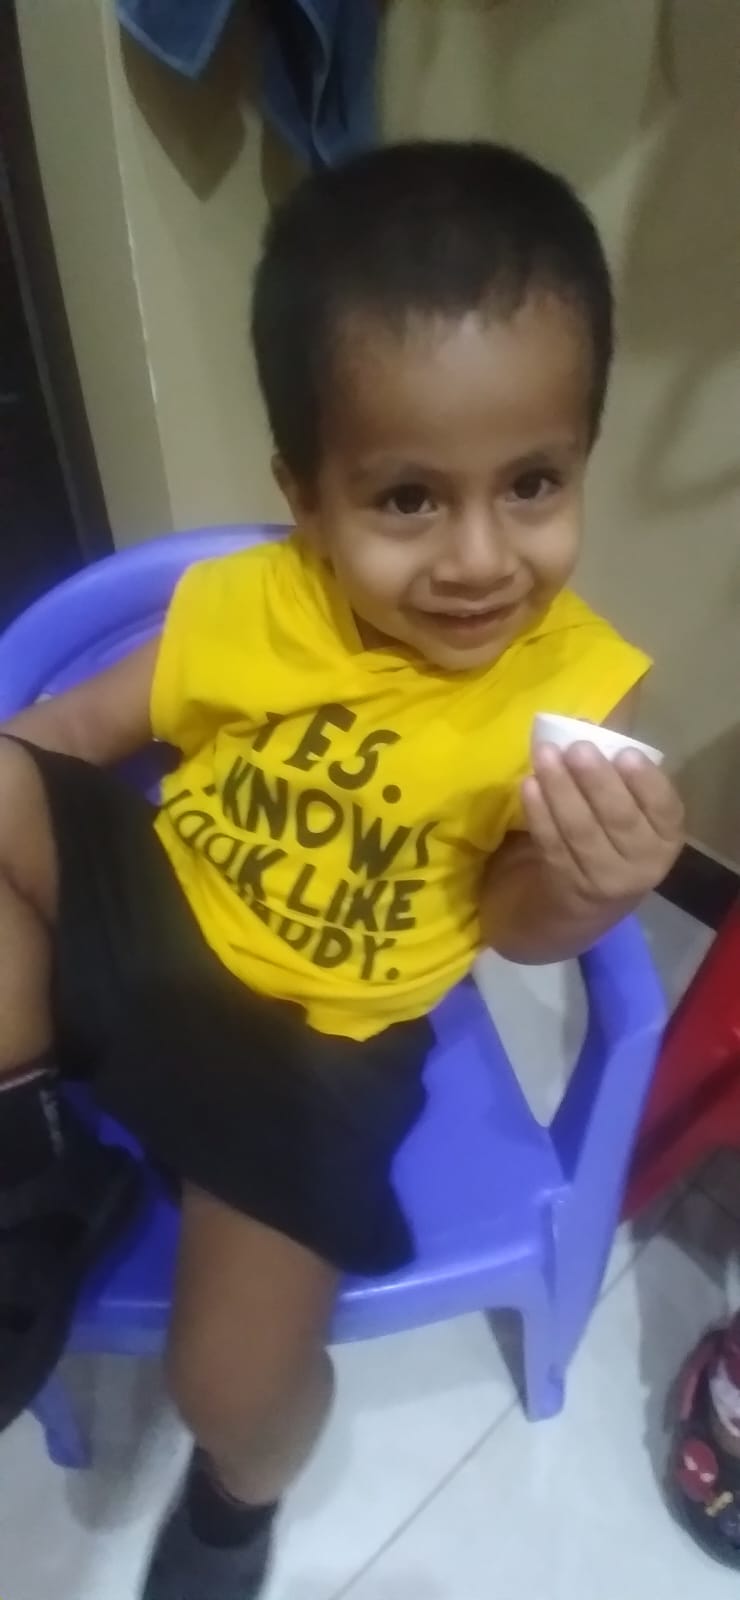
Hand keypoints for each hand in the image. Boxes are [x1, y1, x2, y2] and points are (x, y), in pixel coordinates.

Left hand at [521, 742, 684, 908]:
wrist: (596, 894)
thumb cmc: (618, 832)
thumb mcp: (633, 806)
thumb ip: (616, 768)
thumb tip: (582, 724)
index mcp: (667, 837)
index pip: (664, 809)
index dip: (646, 782)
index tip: (626, 753)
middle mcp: (642, 863)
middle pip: (620, 819)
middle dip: (597, 781)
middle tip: (577, 748)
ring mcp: (604, 879)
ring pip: (581, 831)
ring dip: (560, 790)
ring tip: (546, 755)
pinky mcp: (567, 883)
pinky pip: (551, 844)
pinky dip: (539, 814)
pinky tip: (530, 785)